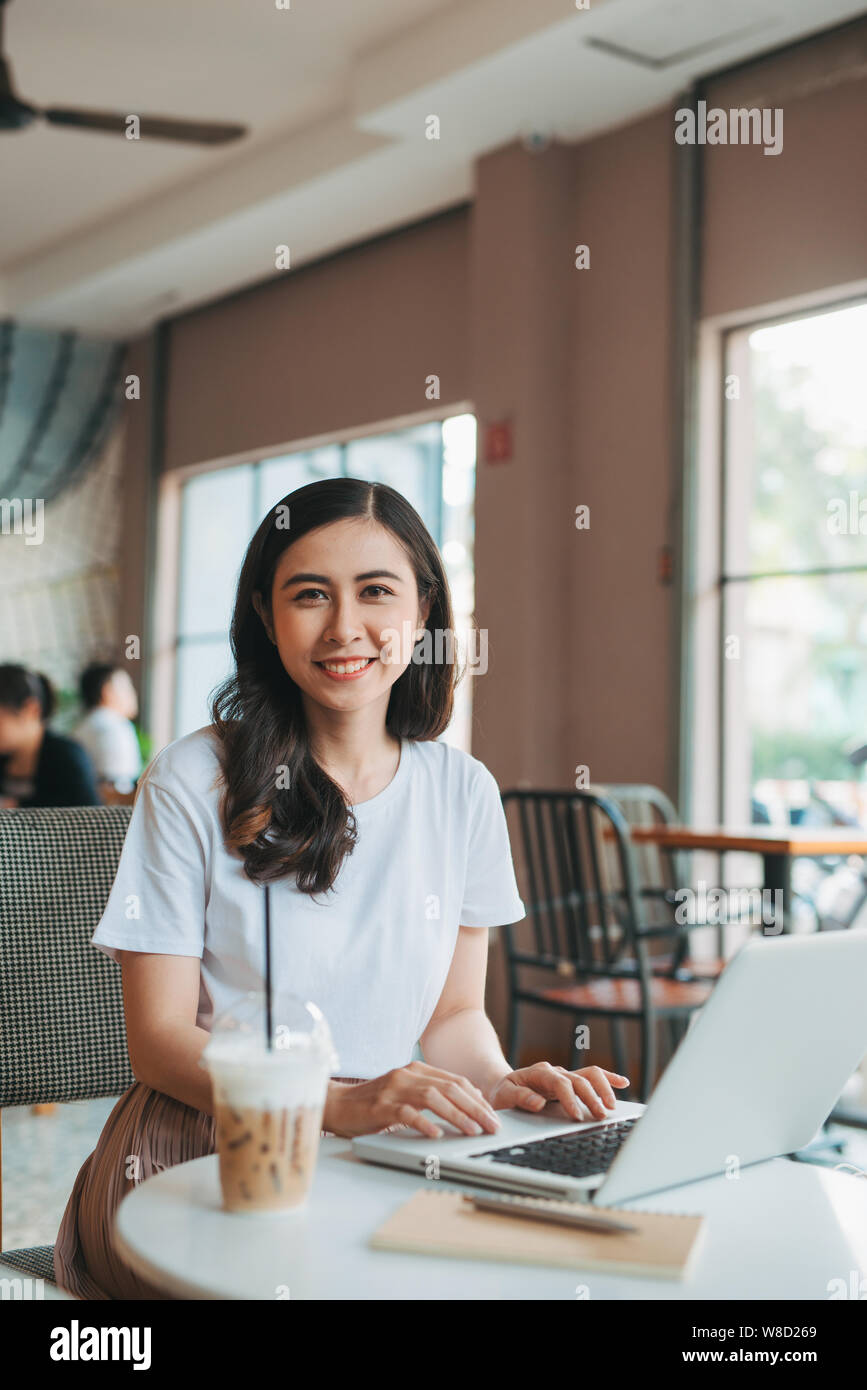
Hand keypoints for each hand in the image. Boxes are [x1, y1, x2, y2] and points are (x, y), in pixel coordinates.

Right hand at [324, 1060, 501, 1139]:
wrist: (337, 1104)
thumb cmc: (374, 1103)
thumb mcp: (405, 1093)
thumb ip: (431, 1094)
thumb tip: (467, 1104)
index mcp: (416, 1070)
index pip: (456, 1081)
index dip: (477, 1098)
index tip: (493, 1116)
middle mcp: (407, 1075)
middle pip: (450, 1088)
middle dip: (476, 1108)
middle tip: (492, 1126)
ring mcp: (394, 1089)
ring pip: (433, 1098)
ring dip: (457, 1115)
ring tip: (473, 1131)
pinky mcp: (381, 1106)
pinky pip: (407, 1114)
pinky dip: (424, 1123)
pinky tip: (437, 1135)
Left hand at [488, 1063, 629, 1120]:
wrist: (503, 1086)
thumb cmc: (503, 1093)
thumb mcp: (503, 1096)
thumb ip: (519, 1098)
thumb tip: (538, 1102)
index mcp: (538, 1073)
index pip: (559, 1082)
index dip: (570, 1099)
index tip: (577, 1116)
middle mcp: (554, 1072)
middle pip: (579, 1079)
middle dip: (592, 1097)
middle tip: (600, 1116)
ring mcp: (564, 1075)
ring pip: (590, 1075)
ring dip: (603, 1089)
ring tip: (612, 1107)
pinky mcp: (571, 1082)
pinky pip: (593, 1076)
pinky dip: (608, 1079)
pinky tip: (623, 1083)